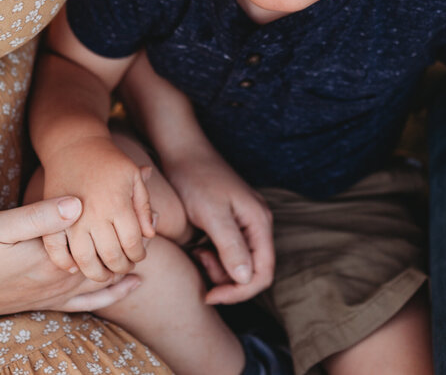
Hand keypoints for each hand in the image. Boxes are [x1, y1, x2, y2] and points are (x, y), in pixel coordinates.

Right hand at [0, 197, 141, 325]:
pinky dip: (111, 295)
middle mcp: (58, 280)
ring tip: (149, 238)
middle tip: (154, 205)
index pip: (100, 232)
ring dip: (128, 259)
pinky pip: (86, 302)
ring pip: (103, 278)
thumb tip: (77, 202)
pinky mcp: (42, 302)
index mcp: (52, 257)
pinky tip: (129, 287)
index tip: (141, 180)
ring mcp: (52, 294)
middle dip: (132, 232)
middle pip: (108, 254)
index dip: (123, 208)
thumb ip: (39, 216)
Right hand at [39, 136, 154, 280]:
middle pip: (111, 256)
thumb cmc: (109, 162)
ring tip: (104, 273)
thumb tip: (150, 235)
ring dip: (97, 273)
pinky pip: (55, 251)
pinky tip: (75, 268)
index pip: (133, 244)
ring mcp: (70, 220)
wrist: (73, 145)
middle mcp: (94, 215)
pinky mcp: (51, 220)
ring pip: (85, 260)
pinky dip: (64, 264)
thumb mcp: (134, 177)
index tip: (139, 256)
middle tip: (123, 267)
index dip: (139, 255)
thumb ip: (143, 206)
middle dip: (121, 267)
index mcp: (117, 204)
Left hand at [165, 151, 273, 303]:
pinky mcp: (232, 221)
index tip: (211, 295)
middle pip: (253, 270)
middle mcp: (258, 223)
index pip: (263, 273)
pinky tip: (199, 248)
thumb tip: (246, 279)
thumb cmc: (196, 178)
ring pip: (240, 263)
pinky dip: (215, 257)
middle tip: (201, 269)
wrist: (182, 151)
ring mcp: (246, 222)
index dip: (239, 292)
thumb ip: (230, 247)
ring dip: (219, 269)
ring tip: (198, 254)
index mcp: (259, 222)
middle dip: (227, 280)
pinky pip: (231, 251)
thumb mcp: (212, 214)